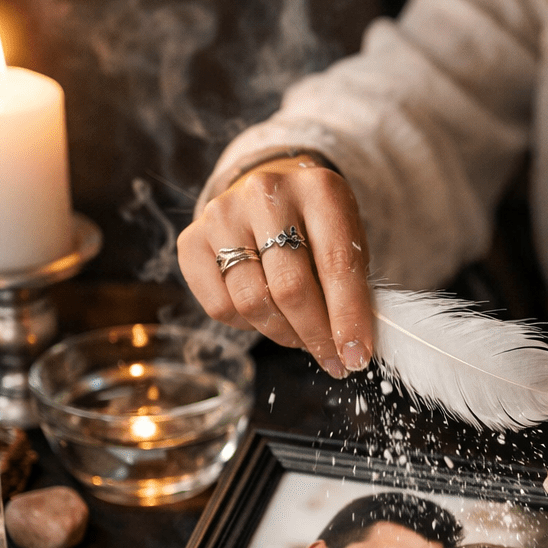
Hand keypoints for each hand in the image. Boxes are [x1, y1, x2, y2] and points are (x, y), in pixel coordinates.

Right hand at [176, 153, 374, 377]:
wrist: (267, 194)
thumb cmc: (314, 227)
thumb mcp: (346, 240)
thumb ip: (352, 287)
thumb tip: (352, 348)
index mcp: (318, 189)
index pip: (336, 264)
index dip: (348, 318)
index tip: (356, 357)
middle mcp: (265, 194)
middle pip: (290, 288)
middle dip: (315, 335)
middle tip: (330, 357)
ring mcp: (222, 215)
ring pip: (252, 302)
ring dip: (282, 334)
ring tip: (300, 336)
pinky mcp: (191, 240)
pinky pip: (220, 307)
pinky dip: (248, 325)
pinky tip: (265, 314)